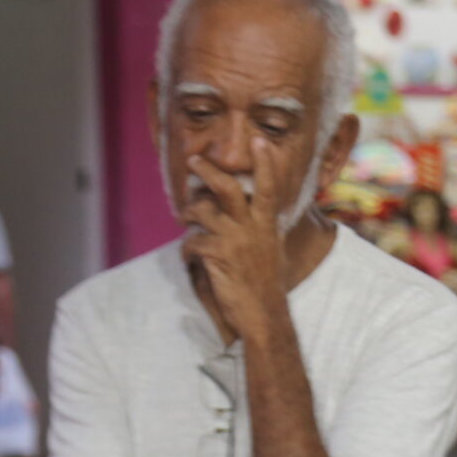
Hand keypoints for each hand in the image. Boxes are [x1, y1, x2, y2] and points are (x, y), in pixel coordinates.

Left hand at [182, 149, 292, 339]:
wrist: (265, 317)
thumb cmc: (267, 286)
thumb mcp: (271, 251)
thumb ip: (260, 228)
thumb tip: (246, 214)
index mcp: (267, 225)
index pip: (268, 188)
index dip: (264, 163)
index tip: (259, 140)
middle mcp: (252, 228)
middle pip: (227, 187)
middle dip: (207, 170)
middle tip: (192, 160)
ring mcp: (234, 241)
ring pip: (203, 211)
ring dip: (189, 212)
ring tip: (184, 217)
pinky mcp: (217, 256)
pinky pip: (192, 242)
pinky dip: (187, 249)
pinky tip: (190, 257)